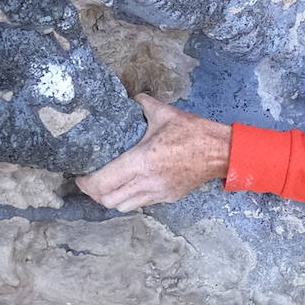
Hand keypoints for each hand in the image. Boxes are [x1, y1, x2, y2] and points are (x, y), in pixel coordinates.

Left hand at [76, 94, 231, 211]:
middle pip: (107, 200)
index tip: (81, 174)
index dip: (85, 182)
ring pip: (122, 206)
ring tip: (110, 183)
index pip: (102, 183)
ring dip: (112, 197)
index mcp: (142, 161)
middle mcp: (147, 181)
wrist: (223, 151)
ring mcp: (158, 192)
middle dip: (94, 192)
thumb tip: (132, 98)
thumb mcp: (167, 114)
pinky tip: (134, 183)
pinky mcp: (168, 197)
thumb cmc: (195, 132)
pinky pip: (140, 203)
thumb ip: (144, 105)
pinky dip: (131, 197)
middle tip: (91, 179)